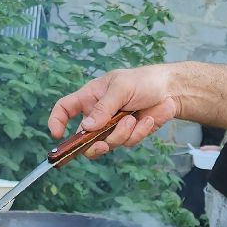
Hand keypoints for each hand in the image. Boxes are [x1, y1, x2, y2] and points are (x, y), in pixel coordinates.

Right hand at [47, 66, 179, 158]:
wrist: (170, 91)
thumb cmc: (143, 81)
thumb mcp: (121, 88)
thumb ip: (104, 107)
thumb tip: (87, 127)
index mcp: (90, 97)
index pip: (65, 109)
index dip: (56, 121)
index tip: (57, 134)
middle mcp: (97, 115)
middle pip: (82, 138)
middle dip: (92, 145)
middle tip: (102, 144)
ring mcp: (112, 127)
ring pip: (106, 144)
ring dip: (121, 134)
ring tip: (133, 119)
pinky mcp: (128, 135)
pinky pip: (126, 143)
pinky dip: (137, 133)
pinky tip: (146, 119)